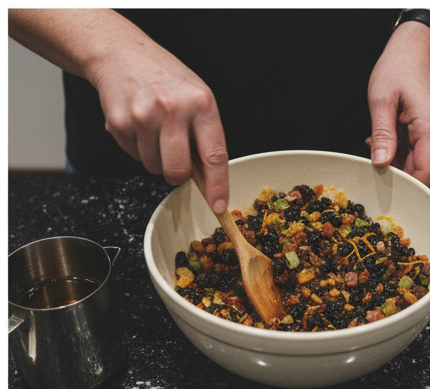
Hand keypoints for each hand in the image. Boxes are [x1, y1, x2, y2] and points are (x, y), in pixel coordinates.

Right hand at [91, 46, 228, 211]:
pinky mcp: (120, 121)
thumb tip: (210, 178)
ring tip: (154, 130)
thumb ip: (205, 135)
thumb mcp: (197, 97)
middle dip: (176, 175)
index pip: (214, 156)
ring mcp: (144, 115)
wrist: (120, 51)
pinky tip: (137, 123)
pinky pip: (133, 156)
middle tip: (174, 159)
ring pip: (153, 167)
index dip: (217, 186)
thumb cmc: (164, 79)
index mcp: (201, 104)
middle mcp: (173, 109)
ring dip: (154, 158)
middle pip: (177, 171)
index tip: (219, 206)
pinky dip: (136, 147)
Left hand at [367, 19, 429, 185]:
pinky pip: (417, 149)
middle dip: (397, 171)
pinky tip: (386, 138)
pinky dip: (400, 149)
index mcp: (429, 127)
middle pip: (420, 169)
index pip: (425, 173)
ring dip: (396, 159)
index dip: (407, 185)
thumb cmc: (400, 66)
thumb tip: (381, 163)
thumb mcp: (381, 99)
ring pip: (417, 160)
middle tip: (374, 162)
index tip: (387, 185)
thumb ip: (382, 135)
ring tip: (378, 142)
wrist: (415, 47)